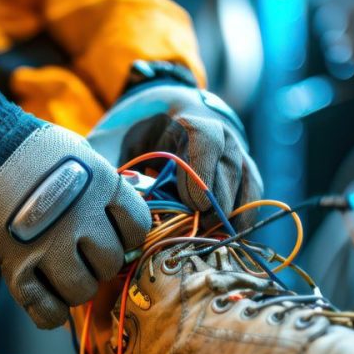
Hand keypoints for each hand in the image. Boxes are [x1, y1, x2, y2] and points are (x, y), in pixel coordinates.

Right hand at [0, 85, 149, 328]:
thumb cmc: (39, 156)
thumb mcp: (84, 157)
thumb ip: (106, 190)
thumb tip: (126, 227)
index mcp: (101, 186)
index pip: (135, 229)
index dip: (127, 236)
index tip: (113, 233)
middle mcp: (78, 217)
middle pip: (109, 263)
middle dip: (100, 263)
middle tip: (84, 253)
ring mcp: (47, 243)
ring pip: (80, 289)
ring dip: (77, 286)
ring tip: (66, 273)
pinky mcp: (15, 264)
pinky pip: (43, 306)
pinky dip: (51, 312)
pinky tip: (53, 305)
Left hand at [89, 83, 263, 226]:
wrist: (166, 114)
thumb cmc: (137, 131)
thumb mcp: (118, 139)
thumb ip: (110, 164)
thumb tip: (101, 198)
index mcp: (188, 117)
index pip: (204, 138)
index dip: (201, 172)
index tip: (194, 204)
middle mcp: (221, 132)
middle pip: (229, 167)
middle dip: (215, 204)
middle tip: (197, 233)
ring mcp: (237, 152)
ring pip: (245, 183)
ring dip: (228, 215)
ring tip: (206, 239)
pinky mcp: (245, 172)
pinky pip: (252, 195)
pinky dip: (240, 218)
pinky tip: (224, 239)